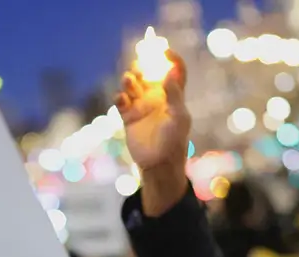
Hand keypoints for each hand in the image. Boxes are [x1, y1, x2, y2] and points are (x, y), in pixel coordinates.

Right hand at [115, 52, 190, 172]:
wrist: (159, 164)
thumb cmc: (174, 141)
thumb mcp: (179, 117)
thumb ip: (174, 95)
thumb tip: (170, 71)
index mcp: (173, 95)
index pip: (174, 70)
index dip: (170, 58)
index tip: (163, 50)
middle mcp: (156, 97)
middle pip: (148, 73)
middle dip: (142, 65)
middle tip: (139, 67)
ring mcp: (141, 106)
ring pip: (132, 84)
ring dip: (128, 79)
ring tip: (128, 81)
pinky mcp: (128, 116)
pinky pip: (120, 101)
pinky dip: (119, 97)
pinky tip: (122, 99)